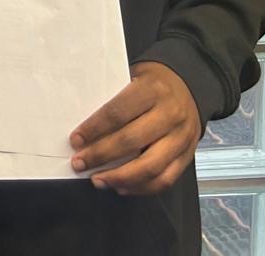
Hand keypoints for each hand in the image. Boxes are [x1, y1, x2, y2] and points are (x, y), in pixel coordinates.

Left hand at [70, 62, 200, 194]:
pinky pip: (165, 179)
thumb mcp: (132, 76)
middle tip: (79, 163)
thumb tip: (84, 129)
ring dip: (119, 177)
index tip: (75, 140)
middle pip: (131, 141)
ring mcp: (182, 138)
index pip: (118, 113)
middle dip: (100, 155)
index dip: (94, 129)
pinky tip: (121, 186)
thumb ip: (113, 99)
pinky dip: (141, 188)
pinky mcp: (188, 156)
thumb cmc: (151, 83)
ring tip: (98, 180)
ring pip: (150, 166)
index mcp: (152, 90)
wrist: (188, 86)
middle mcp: (170, 114)